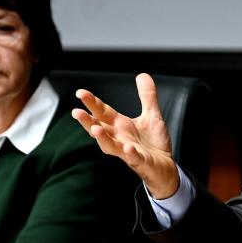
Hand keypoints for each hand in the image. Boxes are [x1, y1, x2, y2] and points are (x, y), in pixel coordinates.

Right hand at [72, 73, 179, 197]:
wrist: (165, 167)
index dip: (92, 103)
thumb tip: (142, 75)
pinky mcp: (140, 162)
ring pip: (110, 146)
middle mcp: (120, 138)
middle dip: (87, 121)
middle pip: (100, 128)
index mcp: (120, 126)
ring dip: (102, 138)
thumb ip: (147, 96)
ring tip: (95, 128)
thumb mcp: (152, 115)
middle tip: (76, 112)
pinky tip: (128, 148)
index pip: (103, 112)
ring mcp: (128, 151)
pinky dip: (129, 153)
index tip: (80, 93)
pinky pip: (133, 158)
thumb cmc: (154, 144)